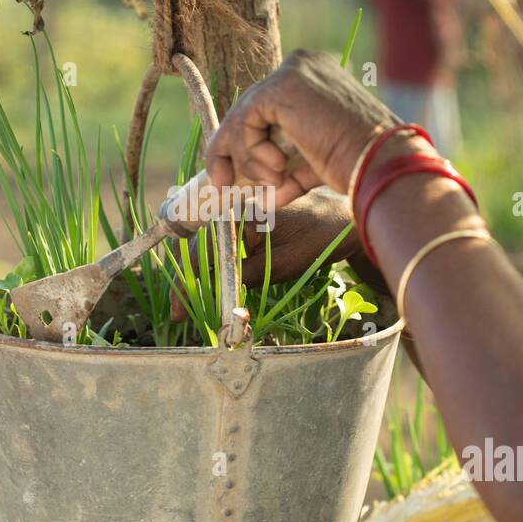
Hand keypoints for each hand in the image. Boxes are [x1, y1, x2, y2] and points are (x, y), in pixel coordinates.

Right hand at [168, 187, 360, 321]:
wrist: (343, 216)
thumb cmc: (318, 239)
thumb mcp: (281, 265)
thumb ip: (245, 277)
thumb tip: (216, 298)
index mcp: (237, 214)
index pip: (199, 253)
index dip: (186, 286)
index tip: (179, 312)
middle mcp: (231, 208)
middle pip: (198, 249)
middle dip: (188, 283)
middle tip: (181, 313)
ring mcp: (238, 212)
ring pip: (208, 247)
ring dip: (200, 275)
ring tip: (194, 304)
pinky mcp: (246, 219)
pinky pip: (222, 242)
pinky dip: (215, 264)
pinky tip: (214, 284)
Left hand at [205, 49, 398, 205]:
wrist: (376, 163)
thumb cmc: (354, 166)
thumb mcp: (310, 163)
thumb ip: (280, 167)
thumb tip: (256, 194)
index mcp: (313, 77)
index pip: (263, 106)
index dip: (243, 141)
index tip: (229, 175)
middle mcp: (301, 65)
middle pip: (247, 108)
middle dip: (230, 150)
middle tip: (221, 185)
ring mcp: (291, 72)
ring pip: (243, 117)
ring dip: (247, 158)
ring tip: (274, 179)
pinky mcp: (281, 87)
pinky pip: (245, 121)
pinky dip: (250, 151)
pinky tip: (277, 167)